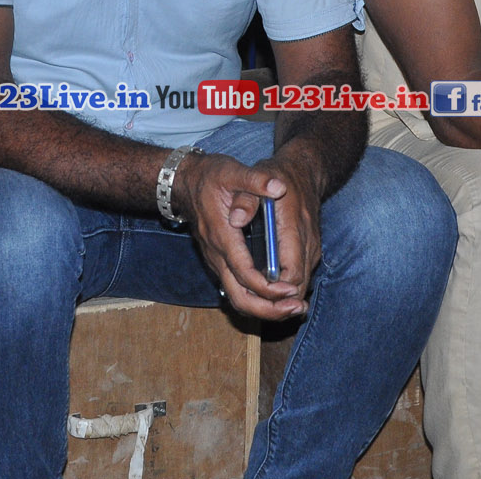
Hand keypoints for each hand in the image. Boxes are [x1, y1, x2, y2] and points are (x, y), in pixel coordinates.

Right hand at [174, 153, 310, 320]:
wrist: (185, 181)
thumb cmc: (209, 176)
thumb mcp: (231, 171)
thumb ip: (255, 180)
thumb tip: (278, 187)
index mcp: (222, 236)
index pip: (244, 273)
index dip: (268, 287)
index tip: (291, 289)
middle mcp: (217, 255)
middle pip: (240, 298)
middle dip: (269, 309)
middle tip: (296, 307)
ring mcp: (217, 261)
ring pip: (238, 298)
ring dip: (265, 309)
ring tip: (293, 307)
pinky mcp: (220, 263)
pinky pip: (237, 290)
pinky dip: (258, 299)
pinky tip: (279, 297)